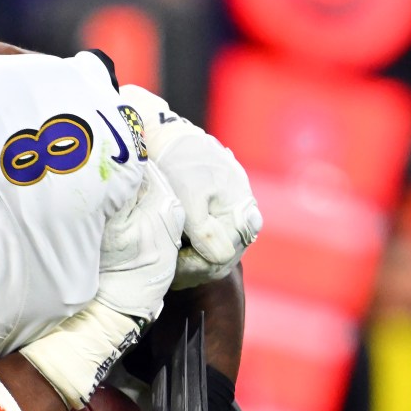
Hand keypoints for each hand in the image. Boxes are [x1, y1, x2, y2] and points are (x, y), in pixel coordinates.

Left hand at [151, 127, 262, 287]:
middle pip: (225, 255)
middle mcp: (244, 212)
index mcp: (241, 210)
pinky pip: (215, 238)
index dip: (199, 267)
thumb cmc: (177, 165)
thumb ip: (206, 233)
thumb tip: (220, 260)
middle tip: (171, 274)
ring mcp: (234, 211)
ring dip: (198, 262)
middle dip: (198, 268)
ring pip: (220, 250)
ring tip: (173, 267)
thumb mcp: (189, 200)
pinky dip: (197, 249)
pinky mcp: (220, 209)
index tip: (175, 269)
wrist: (166, 136)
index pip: (225, 255)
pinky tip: (178, 253)